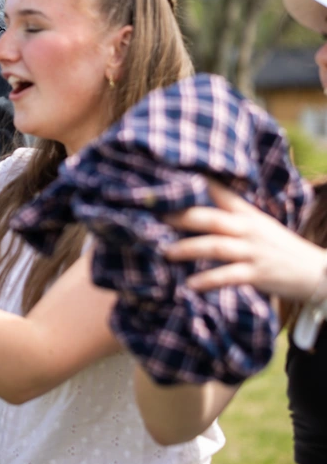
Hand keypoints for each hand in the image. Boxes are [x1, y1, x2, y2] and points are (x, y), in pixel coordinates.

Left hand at [164, 179, 326, 299]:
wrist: (315, 272)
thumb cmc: (278, 247)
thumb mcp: (257, 223)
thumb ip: (230, 213)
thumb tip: (196, 203)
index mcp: (246, 213)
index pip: (219, 191)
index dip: (195, 183)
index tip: (167, 178)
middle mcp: (248, 228)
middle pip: (210, 218)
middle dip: (181, 217)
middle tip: (154, 218)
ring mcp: (252, 251)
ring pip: (215, 246)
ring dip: (187, 249)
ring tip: (164, 252)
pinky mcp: (258, 274)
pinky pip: (228, 276)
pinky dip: (208, 280)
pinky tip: (190, 284)